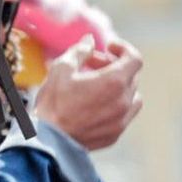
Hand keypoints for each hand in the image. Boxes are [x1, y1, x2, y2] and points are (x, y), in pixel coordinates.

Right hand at [34, 37, 142, 151]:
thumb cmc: (53, 103)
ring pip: (132, 96)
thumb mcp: (62, 68)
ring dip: (120, 86)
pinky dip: (116, 104)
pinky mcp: (116, 134)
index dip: (124, 49)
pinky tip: (96, 104)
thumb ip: (81, 50)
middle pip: (131, 76)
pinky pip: (124, 114)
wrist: (47, 141)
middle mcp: (124, 101)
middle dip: (114, 65)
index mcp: (114, 82)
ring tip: (98, 85)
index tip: (109, 46)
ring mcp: (122, 120)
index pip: (135, 59)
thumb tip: (90, 41)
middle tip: (92, 64)